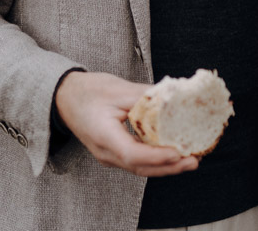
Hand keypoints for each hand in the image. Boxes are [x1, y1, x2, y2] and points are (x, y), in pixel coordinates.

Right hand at [53, 71, 198, 176]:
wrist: (64, 98)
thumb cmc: (88, 91)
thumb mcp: (118, 88)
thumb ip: (146, 95)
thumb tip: (176, 96)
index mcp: (103, 135)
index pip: (132, 154)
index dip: (156, 156)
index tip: (177, 152)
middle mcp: (105, 152)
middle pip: (140, 168)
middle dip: (169, 167)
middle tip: (194, 161)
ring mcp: (108, 155)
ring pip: (140, 168)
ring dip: (165, 167)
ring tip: (189, 160)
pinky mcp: (114, 152)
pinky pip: (137, 161)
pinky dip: (156, 160)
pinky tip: (173, 153)